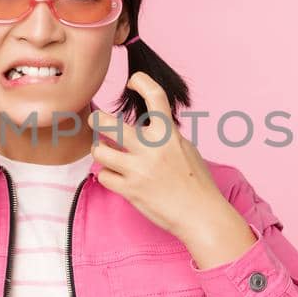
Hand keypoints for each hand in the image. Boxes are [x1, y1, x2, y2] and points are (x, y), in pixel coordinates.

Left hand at [89, 73, 252, 261]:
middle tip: (96, 120)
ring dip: (99, 150)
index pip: (155, 96)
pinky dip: (107, 176)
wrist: (201, 215)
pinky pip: (104, 176)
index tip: (133, 81)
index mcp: (168, 134)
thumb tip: (148, 124)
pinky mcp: (130, 190)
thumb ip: (165, 134)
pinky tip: (117, 177)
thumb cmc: (197, 183)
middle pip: (107, 123)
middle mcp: (152, 148)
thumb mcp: (186, 148)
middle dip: (96, 119)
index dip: (141, 81)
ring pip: (99, 151)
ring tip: (106, 153)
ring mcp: (138, 169)